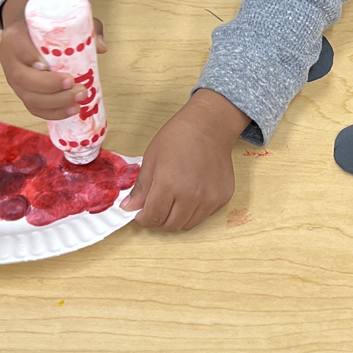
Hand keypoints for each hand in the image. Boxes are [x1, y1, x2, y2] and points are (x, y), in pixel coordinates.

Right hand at [0, 0, 105, 120]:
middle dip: (49, 85)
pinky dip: (53, 113)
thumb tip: (101, 47)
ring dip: (55, 103)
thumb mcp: (66, 22)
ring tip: (78, 101)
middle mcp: (10, 60)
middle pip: (22, 77)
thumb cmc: (48, 29)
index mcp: (14, 36)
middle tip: (74, 84)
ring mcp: (14, 80)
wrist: (30, 36)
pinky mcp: (23, 94)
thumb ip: (85, 29)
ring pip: (28, 97)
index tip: (47, 64)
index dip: (29, 57)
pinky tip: (71, 111)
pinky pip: (34, 108)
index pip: (16, 45)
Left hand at [120, 88, 245, 231]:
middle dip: (159, 220)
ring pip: (188, 225)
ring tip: (174, 200)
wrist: (210, 126)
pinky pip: (204, 216)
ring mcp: (210, 199)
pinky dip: (194, 211)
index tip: (141, 214)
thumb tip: (129, 208)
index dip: (143, 219)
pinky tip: (192, 193)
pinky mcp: (223, 198)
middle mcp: (191, 196)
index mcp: (169, 184)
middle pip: (170, 225)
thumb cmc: (178, 137)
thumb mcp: (152, 159)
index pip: (153, 217)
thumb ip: (141, 188)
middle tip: (157, 206)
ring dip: (177, 218)